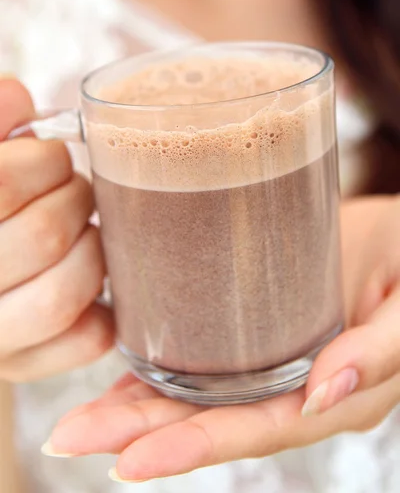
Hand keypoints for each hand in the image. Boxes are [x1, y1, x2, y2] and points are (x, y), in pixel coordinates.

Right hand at [0, 78, 113, 380]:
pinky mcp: (23, 365)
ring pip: (61, 295)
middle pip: (42, 234)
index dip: (42, 161)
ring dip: (93, 248)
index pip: (3, 186)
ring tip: (86, 230)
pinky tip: (88, 276)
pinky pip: (86, 338)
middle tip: (75, 189)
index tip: (52, 157)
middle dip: (75, 197)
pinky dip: (103, 303)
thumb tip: (16, 96)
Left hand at [43, 196, 399, 482]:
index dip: (194, 445)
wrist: (397, 233)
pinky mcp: (257, 327)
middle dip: (140, 433)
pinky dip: (161, 368)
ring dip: (139, 407)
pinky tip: (123, 371)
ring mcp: (273, 360)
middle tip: (73, 437)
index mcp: (333, 396)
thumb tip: (325, 394)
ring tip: (82, 420)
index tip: (130, 461)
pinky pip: (206, 357)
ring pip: (200, 393)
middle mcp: (294, 388)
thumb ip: (380, 352)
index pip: (256, 429)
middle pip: (213, 418)